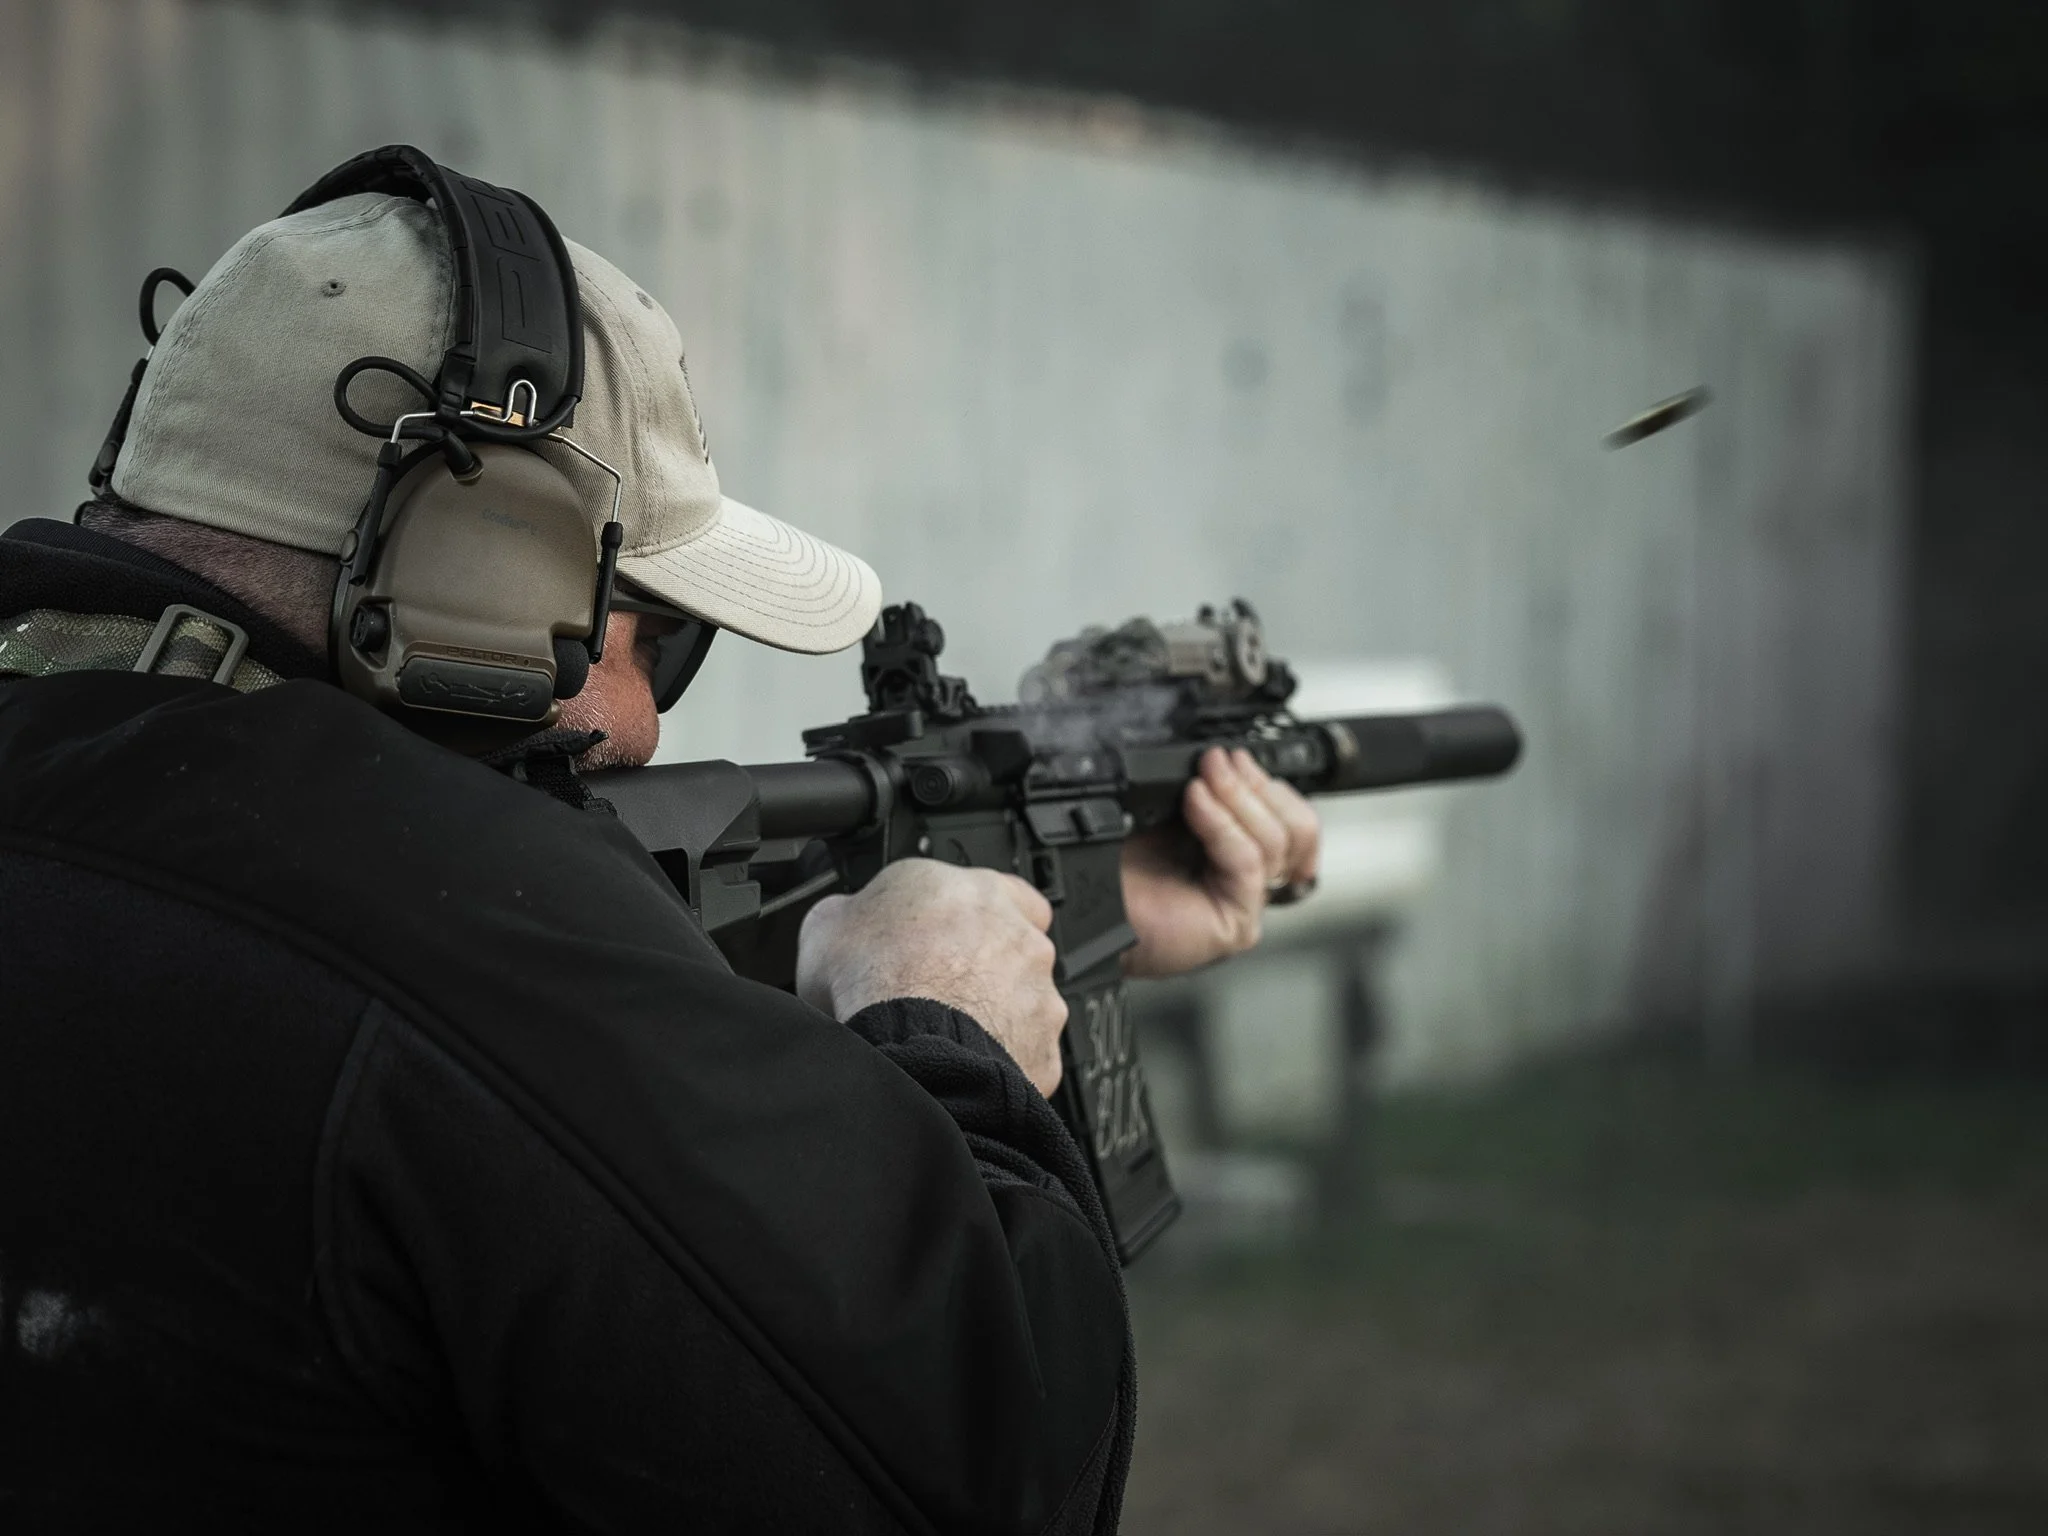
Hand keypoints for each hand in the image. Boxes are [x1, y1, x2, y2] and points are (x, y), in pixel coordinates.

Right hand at [797, 859, 1067, 1093]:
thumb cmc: (873, 983)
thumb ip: (852, 912)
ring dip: (995, 1014)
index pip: (998, 888)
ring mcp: (1039, 994)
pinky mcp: (1043, 1048)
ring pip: (1024, 1003)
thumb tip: (845, 921)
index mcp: (973, 891)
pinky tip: (962, 1068)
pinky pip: (1026, 1054)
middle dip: (982, 967)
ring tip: (944, 1036)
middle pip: (1012, 947)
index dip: (971, 915)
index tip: (946, 932)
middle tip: (937, 989)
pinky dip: (1001, 1061)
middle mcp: (1018, 936)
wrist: (907, 1051)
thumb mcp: (829, 924)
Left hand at [1120, 748, 1321, 978]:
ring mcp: (1248, 904)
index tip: (1233, 755)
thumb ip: (1204, 791)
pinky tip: (1195, 801)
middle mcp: (1250, 880)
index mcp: (1241, 850)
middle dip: (1256, 785)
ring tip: (1203, 778)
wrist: (1085, 907)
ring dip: (1238, 798)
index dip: (1268, 781)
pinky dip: (1222, 824)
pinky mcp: (1236, 923)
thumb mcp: (1168, 814)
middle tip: (1217, 761)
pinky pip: (1247, 862)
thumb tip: (1223, 756)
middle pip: (1296, 827)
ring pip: (1278, 841)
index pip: (1291, 816)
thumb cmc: (1116, 869)